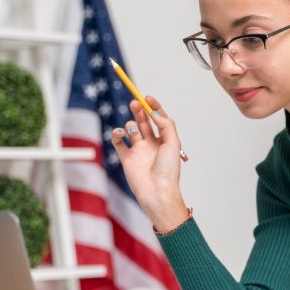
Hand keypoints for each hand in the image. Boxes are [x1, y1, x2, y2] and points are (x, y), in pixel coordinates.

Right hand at [109, 96, 187, 228]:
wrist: (157, 192)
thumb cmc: (168, 170)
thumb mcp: (173, 143)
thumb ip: (165, 124)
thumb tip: (154, 113)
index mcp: (164, 139)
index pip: (158, 118)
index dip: (153, 107)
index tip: (147, 98)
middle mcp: (151, 143)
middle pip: (143, 120)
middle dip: (139, 109)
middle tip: (135, 102)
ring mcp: (138, 150)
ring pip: (130, 129)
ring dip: (131, 125)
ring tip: (133, 133)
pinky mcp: (126, 158)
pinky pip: (118, 142)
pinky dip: (116, 134)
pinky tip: (120, 133)